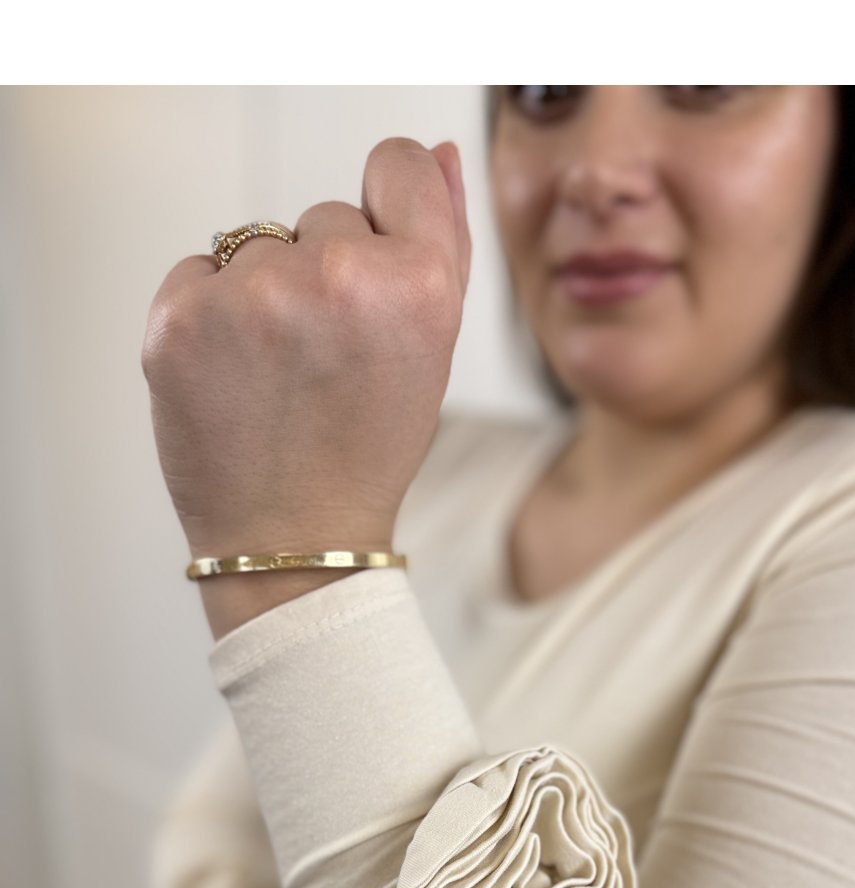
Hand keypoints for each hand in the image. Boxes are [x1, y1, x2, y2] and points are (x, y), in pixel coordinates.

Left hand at [140, 138, 470, 559]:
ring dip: (265, 296)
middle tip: (328, 365)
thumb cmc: (366, 450)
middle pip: (324, 215)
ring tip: (279, 378)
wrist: (294, 538)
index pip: (397, 165)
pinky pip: (198, 272)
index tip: (374, 263)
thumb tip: (435, 152)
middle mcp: (337, 276)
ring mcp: (252, 296)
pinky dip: (210, 316)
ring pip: (258, 244)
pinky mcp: (180, 317)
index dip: (387, 211)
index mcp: (417, 284)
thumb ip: (443, 242)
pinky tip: (236, 378)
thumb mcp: (433, 351)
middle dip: (325, 275)